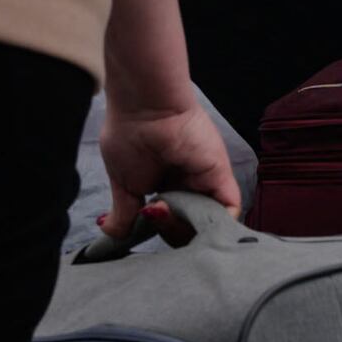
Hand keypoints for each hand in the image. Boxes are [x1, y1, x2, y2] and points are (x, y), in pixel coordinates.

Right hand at [95, 91, 241, 233]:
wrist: (143, 107)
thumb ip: (123, 213)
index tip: (140, 221)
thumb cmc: (128, 135)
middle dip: (168, 231)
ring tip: (160, 209)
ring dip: (182, 228)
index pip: (171, 224)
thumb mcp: (123, 184)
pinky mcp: (220, 177)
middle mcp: (189, 186)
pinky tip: (183, 215)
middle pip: (189, 228)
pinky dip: (211, 223)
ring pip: (206, 224)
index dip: (159, 231)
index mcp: (167, 187)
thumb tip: (112, 234)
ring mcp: (206, 182)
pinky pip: (229, 211)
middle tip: (149, 214)